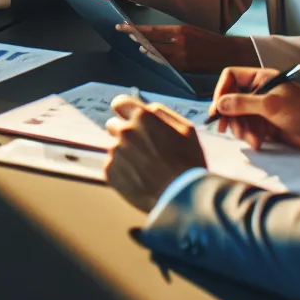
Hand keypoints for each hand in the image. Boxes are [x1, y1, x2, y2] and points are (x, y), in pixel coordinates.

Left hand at [102, 95, 206, 211]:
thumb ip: (161, 114)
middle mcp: (124, 131)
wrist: (182, 196)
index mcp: (142, 117)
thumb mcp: (185, 129)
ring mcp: (115, 152)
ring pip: (115, 148)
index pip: (119, 103)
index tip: (128, 119)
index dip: (124, 111)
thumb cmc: (188, 162)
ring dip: (126, 154)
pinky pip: (113, 166)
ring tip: (146, 168)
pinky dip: (123, 171)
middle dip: (125, 133)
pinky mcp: (110, 171)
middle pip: (113, 126)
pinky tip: (140, 179)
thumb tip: (146, 109)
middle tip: (142, 148)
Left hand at [131, 24, 257, 72]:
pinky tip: (148, 53)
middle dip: (135, 37)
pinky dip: (155, 57)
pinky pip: (165, 63)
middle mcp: (179, 44)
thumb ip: (174, 34)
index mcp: (181, 31)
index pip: (152, 31)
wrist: (228, 53)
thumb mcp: (192, 30)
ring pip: (156, 53)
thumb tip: (154, 36)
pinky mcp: (184, 68)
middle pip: (150, 42)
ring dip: (144, 48)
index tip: (123, 26)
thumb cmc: (209, 40)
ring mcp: (181, 57)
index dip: (135, 29)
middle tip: (122, 32)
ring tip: (135, 43)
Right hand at [209, 67, 299, 153]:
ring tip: (253, 140)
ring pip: (238, 116)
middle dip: (231, 116)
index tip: (218, 110)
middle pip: (231, 99)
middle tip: (228, 130)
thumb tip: (219, 105)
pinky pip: (248, 128)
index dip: (221, 91)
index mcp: (260, 78)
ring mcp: (261, 108)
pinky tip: (259, 143)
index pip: (231, 77)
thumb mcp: (271, 105)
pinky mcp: (265, 124)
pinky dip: (250, 136)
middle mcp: (258, 91)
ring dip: (242, 129)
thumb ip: (243, 103)